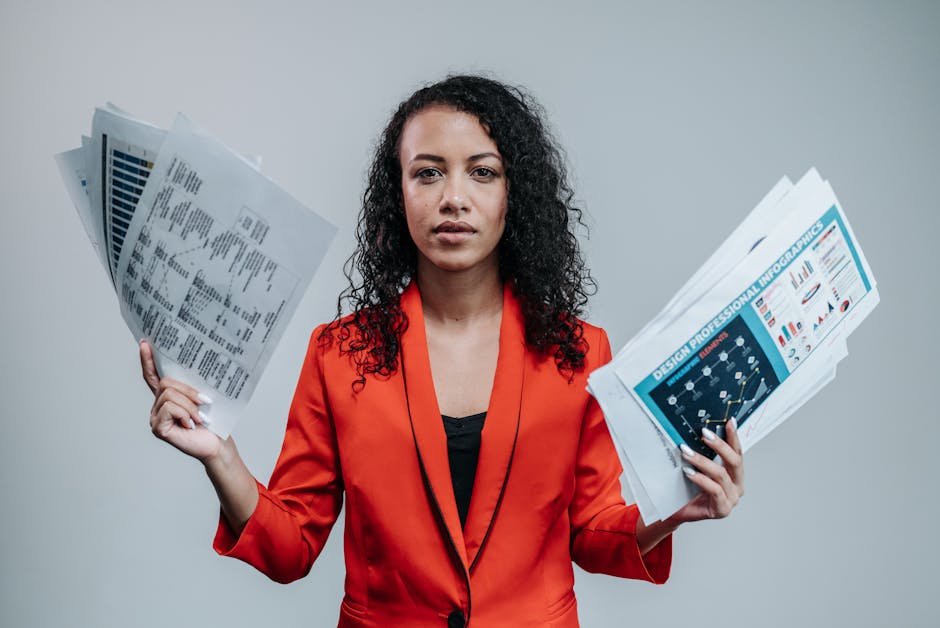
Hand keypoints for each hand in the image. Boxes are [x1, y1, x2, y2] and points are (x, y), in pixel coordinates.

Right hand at [140, 339, 221, 462]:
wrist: (217, 444)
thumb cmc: (212, 423)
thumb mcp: (202, 398)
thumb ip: (192, 385)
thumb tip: (195, 366)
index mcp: (168, 397)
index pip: (153, 375)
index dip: (148, 359)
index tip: (145, 342)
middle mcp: (158, 406)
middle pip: (165, 383)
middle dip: (187, 391)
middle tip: (204, 402)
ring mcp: (155, 417)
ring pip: (169, 395)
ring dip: (189, 405)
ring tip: (199, 418)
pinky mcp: (158, 428)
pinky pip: (169, 408)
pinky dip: (184, 414)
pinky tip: (190, 425)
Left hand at [671, 418, 744, 523]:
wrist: (678, 511)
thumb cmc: (689, 489)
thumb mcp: (697, 467)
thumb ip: (703, 453)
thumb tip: (698, 431)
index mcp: (734, 474)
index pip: (737, 452)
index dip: (734, 437)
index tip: (729, 422)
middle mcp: (737, 485)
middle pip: (734, 461)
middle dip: (720, 445)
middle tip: (704, 434)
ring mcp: (731, 498)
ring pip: (721, 475)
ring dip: (703, 461)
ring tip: (687, 452)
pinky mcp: (722, 509)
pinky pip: (714, 491)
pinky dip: (701, 479)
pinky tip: (689, 472)